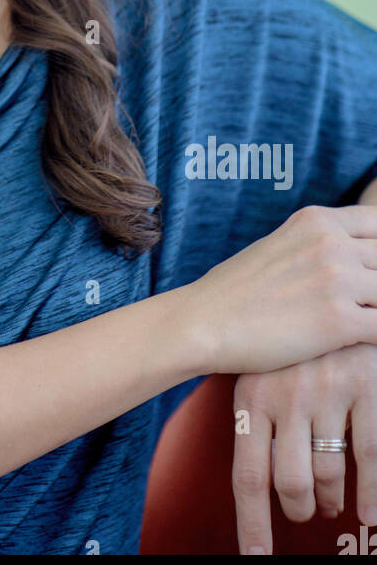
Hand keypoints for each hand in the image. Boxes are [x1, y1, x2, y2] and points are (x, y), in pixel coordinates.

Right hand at [185, 205, 376, 372]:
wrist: (204, 322)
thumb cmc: (237, 292)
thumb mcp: (282, 245)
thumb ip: (321, 244)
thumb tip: (356, 260)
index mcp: (317, 220)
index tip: (369, 272)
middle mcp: (331, 242)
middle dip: (376, 286)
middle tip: (360, 303)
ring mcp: (337, 280)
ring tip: (359, 324)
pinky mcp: (339, 321)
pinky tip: (359, 344)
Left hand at [232, 344, 376, 553]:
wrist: (333, 298)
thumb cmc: (294, 348)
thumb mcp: (264, 374)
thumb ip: (260, 422)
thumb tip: (261, 486)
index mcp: (252, 395)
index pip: (249, 475)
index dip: (253, 523)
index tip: (256, 556)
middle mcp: (286, 395)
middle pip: (291, 482)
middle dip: (299, 508)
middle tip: (304, 512)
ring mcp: (327, 391)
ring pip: (329, 473)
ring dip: (331, 499)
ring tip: (330, 502)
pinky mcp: (364, 386)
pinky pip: (368, 456)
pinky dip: (371, 493)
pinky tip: (369, 512)